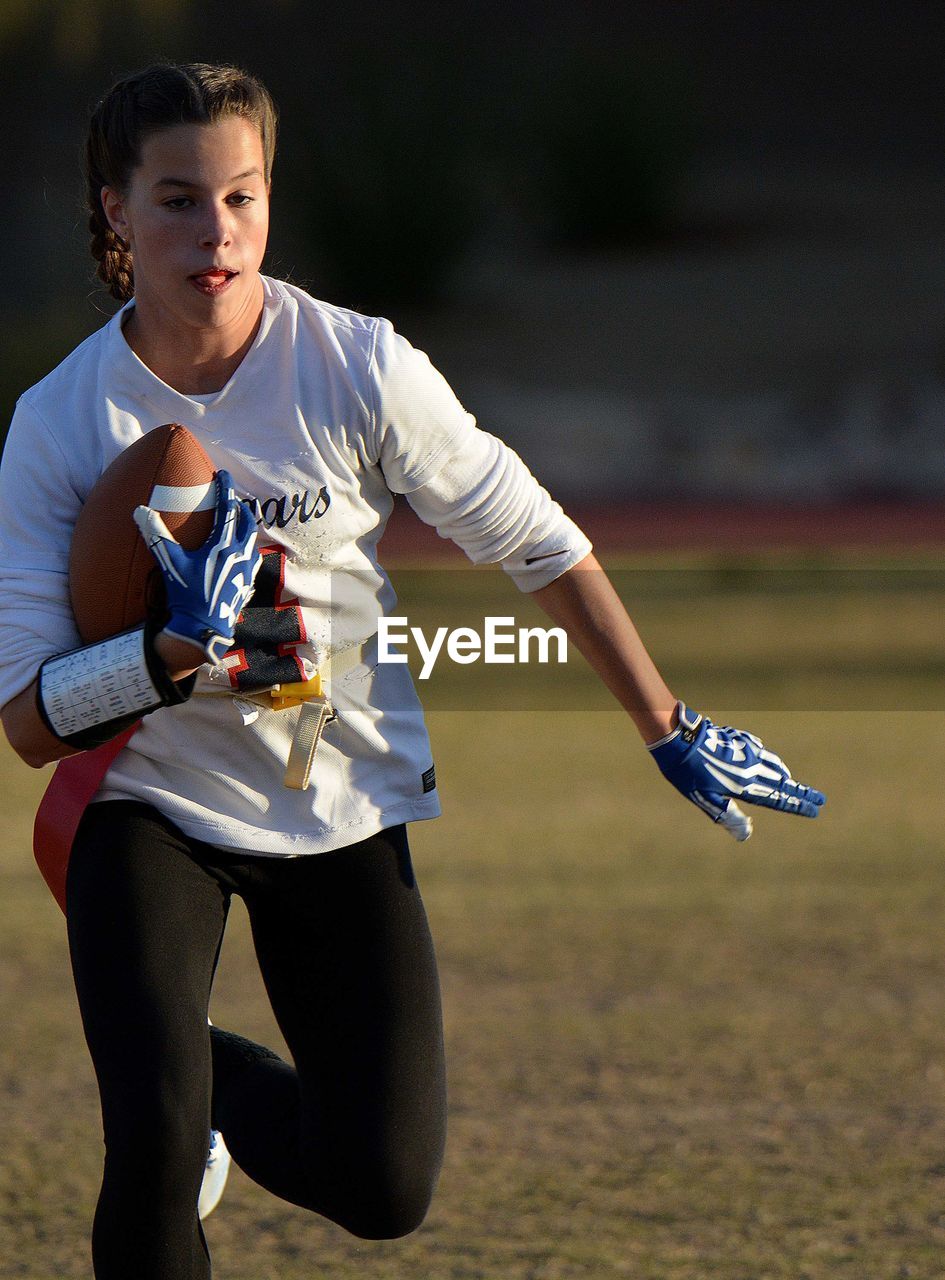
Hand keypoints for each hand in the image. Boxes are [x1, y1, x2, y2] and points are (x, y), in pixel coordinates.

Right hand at [134, 470, 262, 664]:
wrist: (203, 629)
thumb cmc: (187, 594)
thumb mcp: (170, 563)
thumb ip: (156, 535)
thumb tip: (140, 510)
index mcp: (223, 545)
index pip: (228, 508)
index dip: (225, 488)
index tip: (223, 474)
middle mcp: (240, 554)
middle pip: (247, 523)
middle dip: (240, 508)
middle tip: (232, 500)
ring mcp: (247, 571)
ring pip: (253, 542)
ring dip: (246, 530)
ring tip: (238, 526)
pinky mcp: (247, 586)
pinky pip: (252, 563)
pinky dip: (247, 552)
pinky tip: (241, 557)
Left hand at [647, 702, 825, 841]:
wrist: (679, 738)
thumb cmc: (688, 773)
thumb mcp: (705, 799)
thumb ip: (727, 815)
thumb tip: (747, 834)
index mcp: (745, 785)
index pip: (778, 799)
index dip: (797, 805)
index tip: (815, 810)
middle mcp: (751, 768)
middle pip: (782, 782)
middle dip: (801, 792)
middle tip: (820, 799)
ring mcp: (746, 751)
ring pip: (772, 764)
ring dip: (785, 774)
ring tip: (791, 781)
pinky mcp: (737, 739)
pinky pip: (759, 749)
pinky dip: (768, 758)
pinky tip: (766, 756)